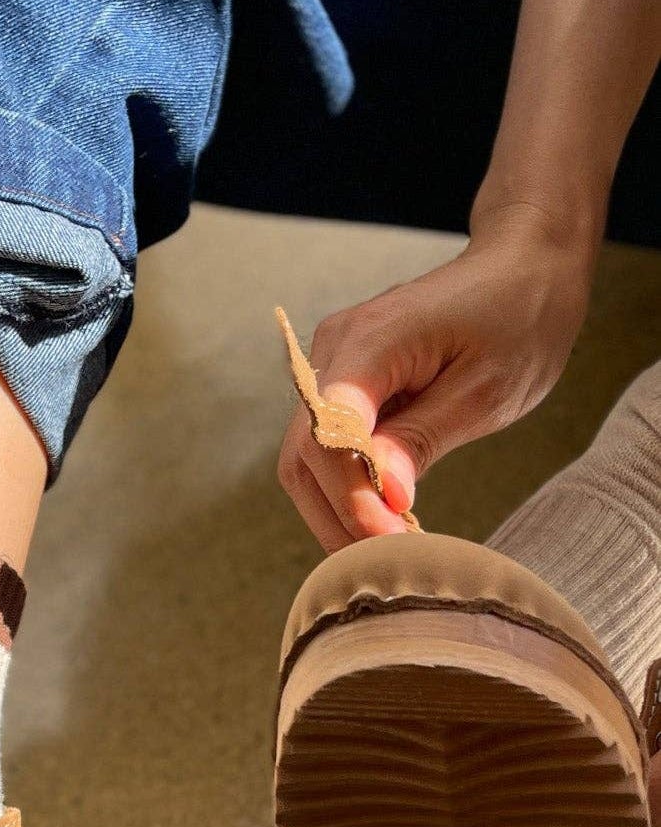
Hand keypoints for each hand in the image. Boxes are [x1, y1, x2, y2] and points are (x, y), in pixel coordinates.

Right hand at [277, 204, 594, 551]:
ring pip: (306, 459)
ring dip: (338, 510)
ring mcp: (333, 364)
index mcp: (370, 342)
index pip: (330, 436)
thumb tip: (381, 495)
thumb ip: (424, 438)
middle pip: (303, 456)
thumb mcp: (486, 388)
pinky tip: (382, 515)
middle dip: (338, 517)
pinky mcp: (345, 381)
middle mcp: (334, 350)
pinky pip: (327, 447)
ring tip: (385, 547)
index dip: (352, 497)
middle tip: (387, 562)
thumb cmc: (518, 317)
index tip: (391, 538)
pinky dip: (347, 488)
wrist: (523, 264)